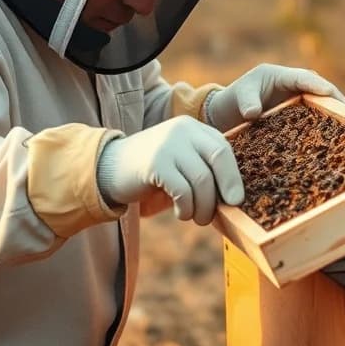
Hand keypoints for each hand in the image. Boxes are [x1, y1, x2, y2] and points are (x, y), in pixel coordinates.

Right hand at [97, 116, 243, 224]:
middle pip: (219, 158)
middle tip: (224, 211)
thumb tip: (233, 198)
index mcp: (193, 127)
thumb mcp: (181, 162)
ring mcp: (168, 144)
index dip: (233, 176)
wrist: (108, 167)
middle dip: (226, 188)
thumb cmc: (152, 171)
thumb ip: (204, 169)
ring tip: (197, 217)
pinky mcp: (155, 163)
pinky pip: (183, 190)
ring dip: (203, 206)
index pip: (223, 148)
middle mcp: (182, 129)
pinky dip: (186, 208)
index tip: (236, 200)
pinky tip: (181, 214)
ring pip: (202, 179)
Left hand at [206, 63, 344, 131]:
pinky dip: (327, 126)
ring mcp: (300, 100)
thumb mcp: (239, 97)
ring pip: (323, 105)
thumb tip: (253, 113)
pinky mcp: (301, 114)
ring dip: (336, 114)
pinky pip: (317, 118)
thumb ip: (247, 102)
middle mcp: (296, 86)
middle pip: (321, 90)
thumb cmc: (235, 98)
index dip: (317, 85)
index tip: (328, 93)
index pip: (304, 78)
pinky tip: (336, 141)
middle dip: (336, 101)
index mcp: (281, 75)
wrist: (230, 110)